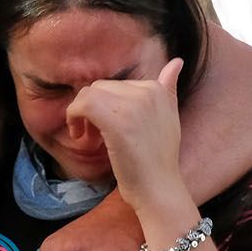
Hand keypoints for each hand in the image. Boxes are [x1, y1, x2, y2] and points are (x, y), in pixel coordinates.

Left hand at [63, 59, 188, 216]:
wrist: (159, 189)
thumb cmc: (159, 161)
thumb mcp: (169, 119)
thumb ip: (169, 90)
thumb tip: (177, 61)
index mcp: (157, 89)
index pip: (116, 85)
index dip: (106, 106)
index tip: (107, 129)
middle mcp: (146, 91)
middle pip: (100, 88)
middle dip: (92, 110)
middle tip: (96, 137)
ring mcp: (132, 105)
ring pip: (88, 95)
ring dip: (82, 115)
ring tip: (90, 139)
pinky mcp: (116, 121)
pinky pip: (83, 106)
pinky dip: (74, 119)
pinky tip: (81, 138)